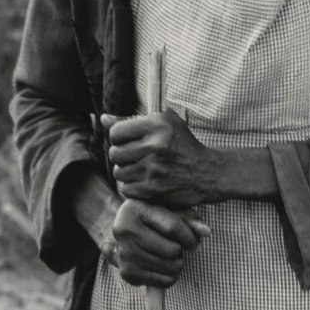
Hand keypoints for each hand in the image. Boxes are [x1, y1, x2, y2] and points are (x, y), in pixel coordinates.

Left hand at [102, 110, 217, 205]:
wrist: (206, 172)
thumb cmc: (183, 144)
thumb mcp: (164, 123)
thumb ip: (131, 121)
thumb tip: (103, 119)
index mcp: (157, 125)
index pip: (116, 132)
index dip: (119, 137)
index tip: (128, 141)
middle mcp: (155, 146)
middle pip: (114, 153)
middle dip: (122, 156)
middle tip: (135, 156)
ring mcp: (153, 169)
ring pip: (118, 172)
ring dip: (127, 172)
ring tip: (142, 169)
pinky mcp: (153, 189)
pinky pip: (126, 189)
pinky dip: (133, 187)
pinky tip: (146, 181)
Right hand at [112, 198, 209, 287]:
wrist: (127, 232)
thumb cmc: (154, 217)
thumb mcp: (170, 210)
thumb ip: (190, 219)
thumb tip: (207, 231)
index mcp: (134, 208)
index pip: (173, 227)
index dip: (190, 237)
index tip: (193, 240)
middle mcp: (123, 230)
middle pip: (171, 250)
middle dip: (181, 250)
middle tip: (177, 246)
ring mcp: (124, 253)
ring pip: (169, 267)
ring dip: (177, 263)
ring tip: (171, 255)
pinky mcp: (127, 273)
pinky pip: (163, 282)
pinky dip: (171, 276)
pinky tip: (165, 265)